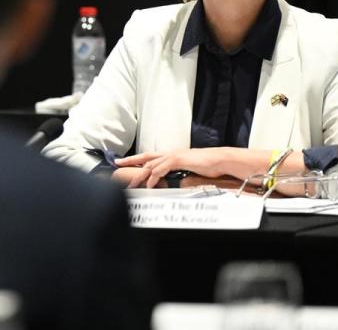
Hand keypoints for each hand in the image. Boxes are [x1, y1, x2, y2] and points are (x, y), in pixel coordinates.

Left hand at [115, 148, 230, 188]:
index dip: (137, 159)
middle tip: (117, 164)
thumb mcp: (189, 170)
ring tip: (132, 185)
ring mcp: (174, 155)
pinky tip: (150, 185)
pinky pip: (162, 169)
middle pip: (145, 157)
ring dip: (140, 175)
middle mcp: (170, 153)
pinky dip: (154, 178)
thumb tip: (172, 181)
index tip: (125, 162)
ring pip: (151, 164)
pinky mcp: (179, 160)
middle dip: (130, 160)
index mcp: (172, 155)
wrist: (221, 160)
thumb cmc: (208, 166)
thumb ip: (178, 174)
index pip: (150, 156)